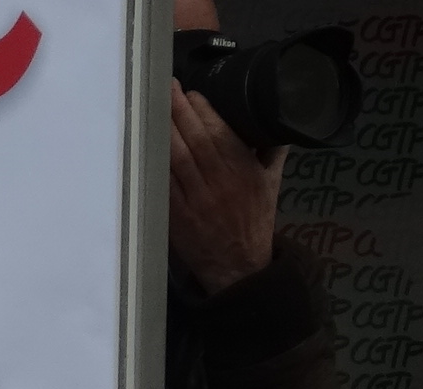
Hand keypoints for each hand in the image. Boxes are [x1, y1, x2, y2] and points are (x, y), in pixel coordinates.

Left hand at [168, 81, 284, 294]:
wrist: (239, 265)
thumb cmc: (254, 219)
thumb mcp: (271, 183)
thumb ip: (273, 151)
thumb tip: (277, 121)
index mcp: (244, 170)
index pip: (221, 132)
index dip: (203, 111)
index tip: (191, 93)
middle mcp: (220, 182)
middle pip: (195, 140)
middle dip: (180, 111)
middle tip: (166, 88)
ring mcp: (196, 200)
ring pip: (177, 159)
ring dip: (164, 132)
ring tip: (154, 109)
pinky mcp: (177, 216)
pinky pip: (164, 185)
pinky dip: (154, 164)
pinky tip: (146, 146)